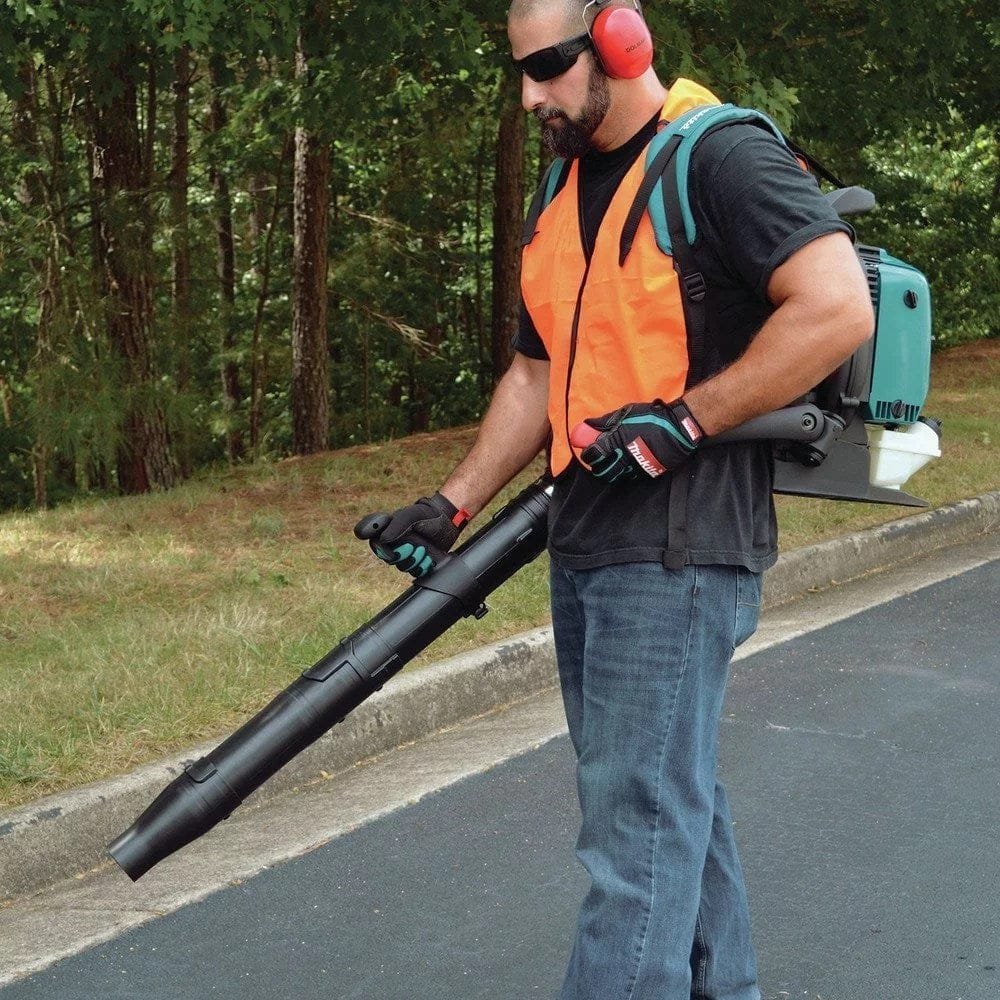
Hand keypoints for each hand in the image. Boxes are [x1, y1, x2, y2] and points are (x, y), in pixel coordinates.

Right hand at [354, 492, 470, 576]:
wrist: (446, 520)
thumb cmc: (426, 514)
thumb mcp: (411, 515)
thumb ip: (396, 526)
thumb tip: (383, 540)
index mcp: (388, 531)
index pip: (375, 544)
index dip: (381, 551)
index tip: (392, 551)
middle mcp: (395, 544)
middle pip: (389, 559)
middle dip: (403, 555)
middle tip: (413, 547)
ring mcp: (407, 554)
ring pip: (402, 567)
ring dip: (414, 561)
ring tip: (424, 550)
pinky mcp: (418, 562)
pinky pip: (415, 572)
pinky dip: (422, 567)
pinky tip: (428, 559)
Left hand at [573, 399, 704, 482]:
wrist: (678, 429)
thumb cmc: (652, 417)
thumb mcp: (626, 413)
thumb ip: (606, 421)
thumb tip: (588, 424)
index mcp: (617, 440)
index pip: (593, 454)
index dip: (587, 454)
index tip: (588, 450)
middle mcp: (625, 456)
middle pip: (601, 471)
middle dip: (596, 467)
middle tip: (598, 460)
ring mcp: (636, 467)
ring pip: (615, 477)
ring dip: (609, 471)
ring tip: (611, 464)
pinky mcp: (647, 473)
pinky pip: (630, 477)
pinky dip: (625, 473)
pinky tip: (626, 465)